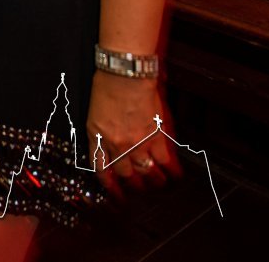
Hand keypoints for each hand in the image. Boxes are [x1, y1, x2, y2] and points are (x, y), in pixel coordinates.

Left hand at [87, 71, 180, 199]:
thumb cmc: (107, 85)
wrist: (125, 74)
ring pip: (146, 173)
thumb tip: (106, 145)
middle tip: (139, 191)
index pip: (101, 169)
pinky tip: (175, 175)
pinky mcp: (156, 137)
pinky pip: (165, 161)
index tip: (114, 194)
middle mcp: (116, 144)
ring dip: (153, 182)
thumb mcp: (94, 112)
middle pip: (125, 175)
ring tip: (158, 185)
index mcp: (97, 137)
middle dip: (133, 187)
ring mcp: (137, 143)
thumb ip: (100, 132)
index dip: (109, 185)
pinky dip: (171, 170)